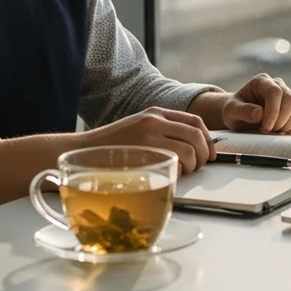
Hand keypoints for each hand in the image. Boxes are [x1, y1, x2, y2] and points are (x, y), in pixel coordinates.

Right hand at [82, 107, 214, 173]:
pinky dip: (180, 173)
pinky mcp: (144, 155)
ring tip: (182, 173)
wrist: (80, 153)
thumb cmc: (110, 148)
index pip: (195, 121)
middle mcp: (155, 121)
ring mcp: (150, 138)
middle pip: (198, 135)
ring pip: (191, 151)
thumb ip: (162, 133)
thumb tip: (191, 147)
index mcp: (155, 113)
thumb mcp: (138, 130)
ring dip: (193, 166)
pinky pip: (176, 164)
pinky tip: (170, 176)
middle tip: (200, 166)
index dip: (208, 139)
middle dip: (205, 154)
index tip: (210, 153)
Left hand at [221, 73, 290, 133]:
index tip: (266, 127)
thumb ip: (242, 111)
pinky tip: (280, 131)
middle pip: (290, 100)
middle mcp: (278, 85)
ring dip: (288, 125)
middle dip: (280, 120)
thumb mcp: (231, 111)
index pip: (275, 92)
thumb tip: (259, 113)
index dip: (273, 110)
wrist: (240, 116)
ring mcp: (289, 95)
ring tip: (272, 131)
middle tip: (266, 131)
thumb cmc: (234, 111)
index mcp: (261, 81)